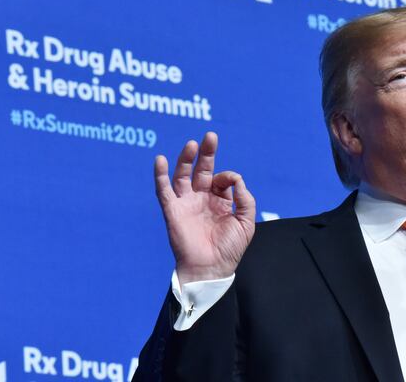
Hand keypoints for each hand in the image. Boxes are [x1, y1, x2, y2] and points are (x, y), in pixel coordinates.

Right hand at [154, 132, 255, 284]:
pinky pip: (164, 190)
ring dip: (186, 159)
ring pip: (183, 175)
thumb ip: (245, 199)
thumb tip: (235, 178)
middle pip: (202, 170)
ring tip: (191, 144)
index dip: (228, 176)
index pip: (222, 179)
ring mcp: (186, 203)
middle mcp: (202, 199)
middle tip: (210, 136)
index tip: (232, 182)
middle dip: (206, 153)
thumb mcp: (246, 222)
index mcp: (220, 201)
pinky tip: (160, 160)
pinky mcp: (173, 211)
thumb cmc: (229, 248)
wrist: (211, 269)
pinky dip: (160, 175)